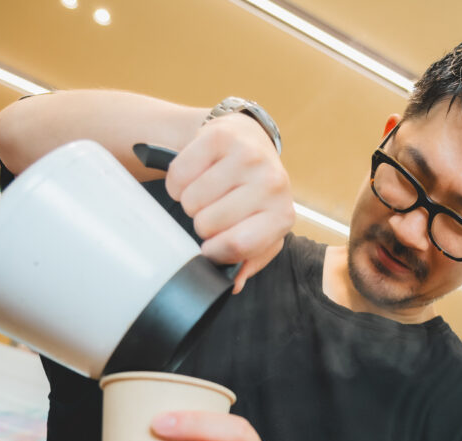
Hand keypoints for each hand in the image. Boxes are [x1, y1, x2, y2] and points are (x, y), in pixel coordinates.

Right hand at [165, 113, 294, 293]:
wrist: (249, 141)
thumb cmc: (254, 195)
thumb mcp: (260, 231)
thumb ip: (249, 260)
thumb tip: (233, 283)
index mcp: (283, 215)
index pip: (238, 246)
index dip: (214, 252)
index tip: (209, 248)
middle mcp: (272, 184)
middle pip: (208, 224)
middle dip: (203, 224)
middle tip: (214, 210)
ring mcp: (248, 157)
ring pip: (191, 201)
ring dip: (190, 202)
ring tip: (207, 193)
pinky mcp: (220, 137)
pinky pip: (179, 175)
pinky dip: (178, 181)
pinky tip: (195, 176)